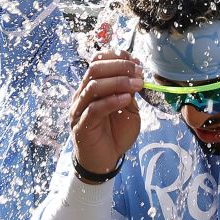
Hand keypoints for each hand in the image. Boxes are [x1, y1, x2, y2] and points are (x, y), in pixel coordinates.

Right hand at [70, 50, 142, 176]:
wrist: (105, 161)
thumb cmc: (116, 134)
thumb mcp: (128, 109)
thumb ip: (128, 92)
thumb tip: (135, 75)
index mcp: (92, 87)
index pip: (97, 61)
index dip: (117, 57)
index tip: (137, 62)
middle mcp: (82, 95)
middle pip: (95, 69)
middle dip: (120, 67)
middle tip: (139, 72)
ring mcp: (79, 110)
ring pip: (94, 86)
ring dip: (118, 82)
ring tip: (137, 85)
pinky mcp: (82, 125)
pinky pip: (95, 108)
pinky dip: (112, 100)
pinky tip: (127, 99)